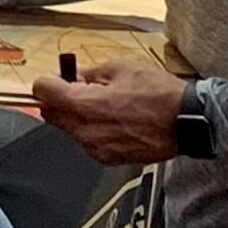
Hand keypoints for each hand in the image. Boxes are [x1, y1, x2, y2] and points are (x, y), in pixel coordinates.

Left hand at [32, 61, 186, 165]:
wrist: (185, 123)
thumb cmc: (158, 93)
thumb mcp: (122, 68)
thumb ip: (90, 72)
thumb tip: (74, 76)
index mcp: (83, 105)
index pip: (42, 92)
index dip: (49, 81)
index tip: (60, 77)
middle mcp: (83, 131)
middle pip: (50, 113)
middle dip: (60, 99)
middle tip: (82, 88)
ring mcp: (94, 148)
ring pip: (70, 129)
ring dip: (78, 115)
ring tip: (107, 105)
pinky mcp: (107, 159)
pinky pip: (88, 141)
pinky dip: (93, 130)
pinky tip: (116, 121)